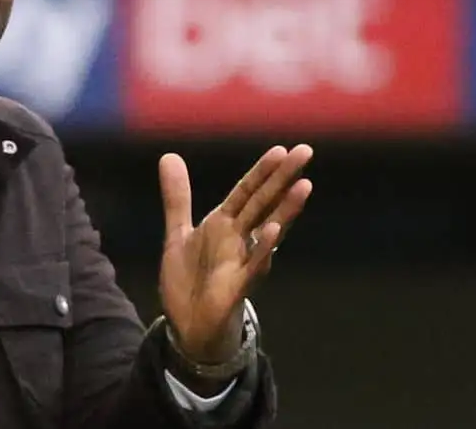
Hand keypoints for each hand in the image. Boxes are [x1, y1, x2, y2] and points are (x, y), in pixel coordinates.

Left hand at [157, 145, 312, 365]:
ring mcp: (241, 262)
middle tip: (306, 151)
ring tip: (304, 186)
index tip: (281, 149)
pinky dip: (263, 249)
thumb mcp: (178, 233)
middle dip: (283, 178)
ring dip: (285, 210)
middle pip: (263, 204)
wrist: (187, 326)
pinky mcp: (237, 287)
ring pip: (267, 231)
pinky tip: (274, 231)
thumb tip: (169, 156)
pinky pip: (254, 266)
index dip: (261, 171)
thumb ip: (177, 198)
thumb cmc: (190, 280)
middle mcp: (238, 240)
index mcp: (223, 225)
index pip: (246, 192)